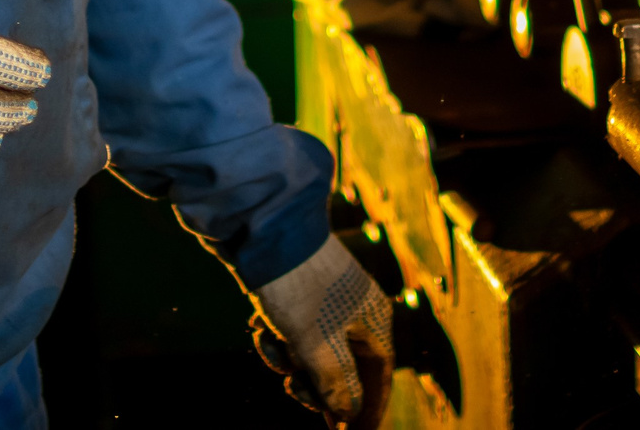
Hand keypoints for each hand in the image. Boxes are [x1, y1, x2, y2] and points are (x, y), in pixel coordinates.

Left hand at [251, 236, 394, 428]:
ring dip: (289, 360)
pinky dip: (277, 339)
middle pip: (343, 371)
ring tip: (271, 345)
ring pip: (313, 354)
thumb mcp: (316, 345)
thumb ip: (336, 386)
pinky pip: (293, 334)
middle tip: (293, 389)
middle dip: (315, 385)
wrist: (259, 228)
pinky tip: (260, 327)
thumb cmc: (297, 284)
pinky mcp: (299, 296)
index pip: (379, 379)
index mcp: (374, 320)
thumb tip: (347, 417)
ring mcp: (327, 303)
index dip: (366, 411)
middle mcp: (356, 312)